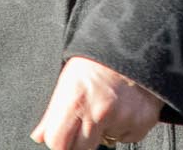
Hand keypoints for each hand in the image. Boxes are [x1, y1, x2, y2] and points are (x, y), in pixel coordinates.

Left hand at [30, 56, 163, 149]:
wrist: (136, 43)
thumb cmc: (99, 59)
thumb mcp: (69, 78)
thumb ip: (53, 113)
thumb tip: (39, 136)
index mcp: (76, 100)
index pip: (58, 144)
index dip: (60, 141)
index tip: (65, 135)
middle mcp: (99, 112)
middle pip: (81, 149)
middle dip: (82, 140)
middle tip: (87, 119)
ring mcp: (123, 118)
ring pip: (106, 143)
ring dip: (105, 131)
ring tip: (108, 106)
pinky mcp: (142, 122)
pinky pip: (127, 137)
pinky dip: (125, 127)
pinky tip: (124, 107)